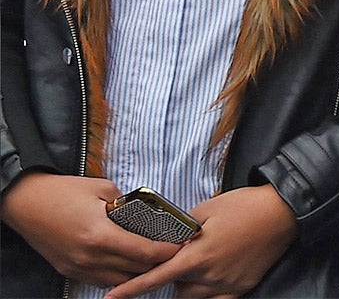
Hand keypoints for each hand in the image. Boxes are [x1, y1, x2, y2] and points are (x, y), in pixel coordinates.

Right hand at [0, 173, 183, 286]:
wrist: (26, 204)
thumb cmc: (63, 192)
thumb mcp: (102, 188)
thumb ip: (126, 203)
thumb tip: (144, 212)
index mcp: (101, 235)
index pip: (144, 252)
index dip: (167, 251)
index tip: (182, 244)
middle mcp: (90, 257)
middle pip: (135, 271)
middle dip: (157, 262)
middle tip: (172, 250)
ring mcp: (79, 268)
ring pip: (118, 281)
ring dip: (137, 271)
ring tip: (152, 257)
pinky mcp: (70, 271)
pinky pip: (101, 280)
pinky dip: (118, 274)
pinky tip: (126, 261)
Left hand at [106, 184, 296, 298]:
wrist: (283, 211)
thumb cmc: (245, 205)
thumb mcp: (207, 209)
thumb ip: (182, 229)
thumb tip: (165, 240)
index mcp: (197, 256)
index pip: (155, 278)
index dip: (131, 289)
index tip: (111, 297)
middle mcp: (209, 277)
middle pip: (176, 289)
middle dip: (174, 276)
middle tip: (186, 254)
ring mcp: (226, 285)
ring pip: (194, 297)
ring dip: (190, 284)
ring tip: (202, 262)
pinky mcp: (241, 288)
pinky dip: (208, 292)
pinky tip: (214, 275)